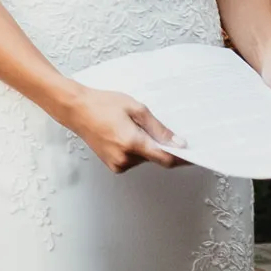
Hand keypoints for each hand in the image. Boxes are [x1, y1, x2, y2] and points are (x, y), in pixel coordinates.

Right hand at [63, 87, 182, 174]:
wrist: (76, 109)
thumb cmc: (102, 104)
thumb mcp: (136, 109)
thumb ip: (158, 128)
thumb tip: (177, 143)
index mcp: (132, 143)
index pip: (165, 158)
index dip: (182, 158)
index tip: (194, 155)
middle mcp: (124, 158)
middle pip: (155, 157)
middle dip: (159, 144)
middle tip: (149, 125)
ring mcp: (117, 164)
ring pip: (144, 159)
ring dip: (146, 146)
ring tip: (129, 126)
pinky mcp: (113, 165)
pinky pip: (133, 160)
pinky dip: (135, 149)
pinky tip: (123, 134)